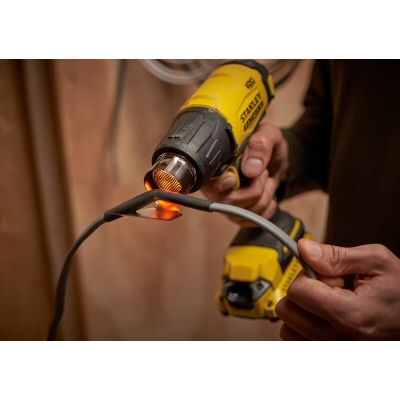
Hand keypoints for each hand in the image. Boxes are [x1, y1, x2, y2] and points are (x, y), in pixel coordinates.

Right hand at [200, 121, 288, 225]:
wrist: (278, 158)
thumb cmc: (266, 145)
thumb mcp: (268, 135)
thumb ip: (260, 145)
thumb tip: (251, 169)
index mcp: (217, 165)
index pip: (208, 184)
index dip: (220, 186)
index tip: (234, 179)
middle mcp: (217, 186)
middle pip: (227, 203)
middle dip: (253, 191)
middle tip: (263, 173)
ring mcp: (228, 202)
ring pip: (242, 214)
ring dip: (263, 198)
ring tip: (265, 181)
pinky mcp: (239, 214)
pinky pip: (251, 221)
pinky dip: (266, 208)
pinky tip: (266, 193)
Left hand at [275, 238, 399, 339]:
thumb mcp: (376, 261)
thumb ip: (336, 255)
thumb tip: (304, 249)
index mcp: (350, 314)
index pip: (298, 291)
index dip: (308, 275)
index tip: (328, 276)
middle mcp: (338, 339)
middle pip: (287, 310)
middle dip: (302, 292)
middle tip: (328, 290)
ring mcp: (333, 351)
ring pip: (287, 328)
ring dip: (300, 312)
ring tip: (328, 305)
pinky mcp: (329, 356)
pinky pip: (295, 341)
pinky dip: (302, 327)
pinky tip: (323, 318)